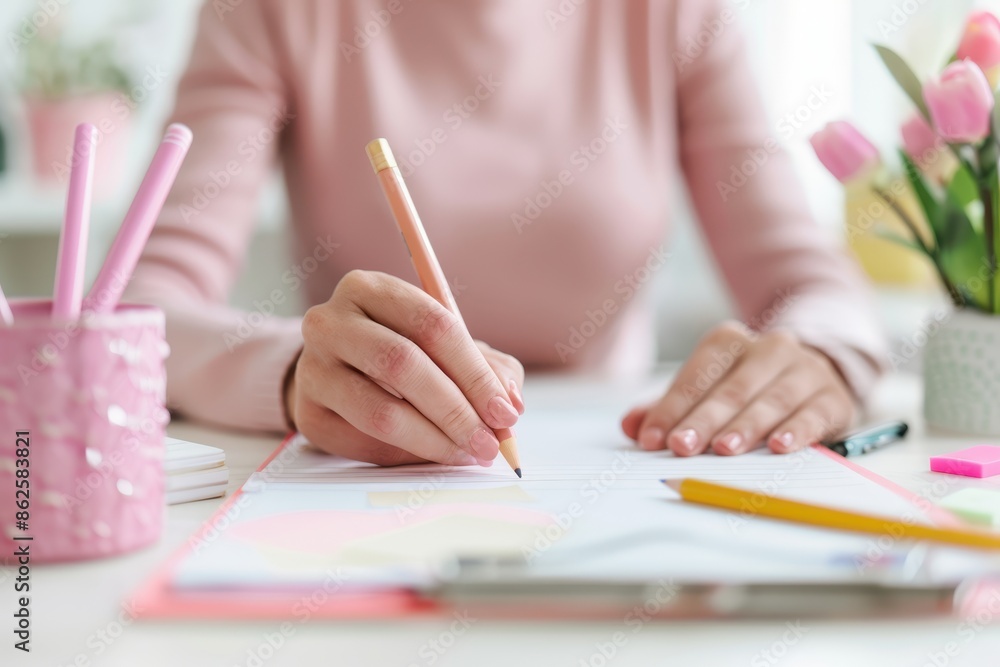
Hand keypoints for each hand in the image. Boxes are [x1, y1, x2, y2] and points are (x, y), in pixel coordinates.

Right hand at [284, 270, 524, 466]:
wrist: (334, 371)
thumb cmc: (402, 351)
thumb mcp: (446, 346)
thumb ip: (487, 367)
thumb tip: (510, 403)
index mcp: (370, 289)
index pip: (432, 325)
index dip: (474, 373)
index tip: (505, 412)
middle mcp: (330, 322)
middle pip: (402, 364)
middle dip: (456, 411)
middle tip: (489, 442)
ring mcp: (312, 368)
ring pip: (380, 411)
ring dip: (433, 440)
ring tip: (466, 453)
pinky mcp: (307, 413)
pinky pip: (363, 442)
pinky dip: (407, 456)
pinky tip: (432, 456)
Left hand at [621, 322, 854, 455]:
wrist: (816, 374)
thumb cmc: (747, 389)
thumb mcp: (707, 392)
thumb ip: (667, 409)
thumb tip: (630, 426)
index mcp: (729, 342)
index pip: (696, 376)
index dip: (671, 408)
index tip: (652, 440)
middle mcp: (769, 349)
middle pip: (730, 389)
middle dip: (703, 420)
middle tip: (681, 447)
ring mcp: (805, 370)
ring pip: (771, 400)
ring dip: (746, 426)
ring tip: (724, 449)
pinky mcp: (832, 397)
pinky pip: (813, 413)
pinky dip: (797, 430)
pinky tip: (779, 447)